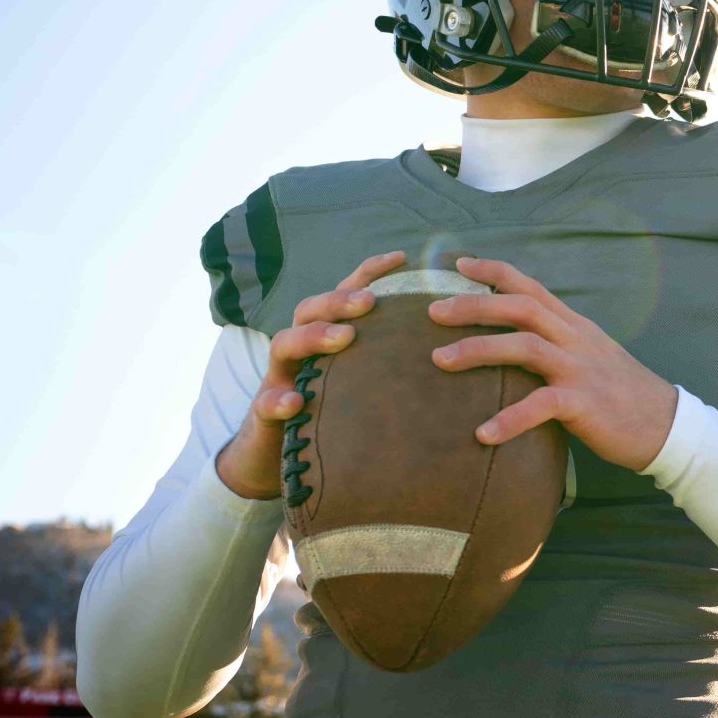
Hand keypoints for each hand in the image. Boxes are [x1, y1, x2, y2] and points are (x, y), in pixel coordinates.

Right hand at [214, 250, 407, 501]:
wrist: (277, 459)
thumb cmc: (334, 415)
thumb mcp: (364, 382)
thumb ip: (392, 361)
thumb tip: (451, 346)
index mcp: (326, 337)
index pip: (344, 296)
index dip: (368, 273)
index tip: (402, 258)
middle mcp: (299, 351)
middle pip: (310, 310)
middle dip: (340, 300)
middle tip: (370, 301)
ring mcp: (279, 378)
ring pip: (284, 344)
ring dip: (314, 336)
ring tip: (344, 337)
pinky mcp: (265, 414)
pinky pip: (266, 402)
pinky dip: (279, 399)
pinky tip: (295, 402)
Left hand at [428, 254, 680, 472]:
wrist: (667, 426)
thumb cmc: (621, 396)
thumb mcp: (590, 358)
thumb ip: (557, 346)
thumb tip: (514, 346)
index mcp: (575, 327)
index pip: (532, 287)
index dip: (495, 271)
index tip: (459, 264)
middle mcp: (576, 339)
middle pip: (520, 307)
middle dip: (473, 304)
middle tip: (430, 312)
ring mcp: (581, 369)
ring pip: (524, 346)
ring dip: (477, 350)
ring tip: (438, 361)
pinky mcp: (584, 403)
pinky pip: (540, 405)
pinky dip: (509, 418)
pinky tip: (483, 434)